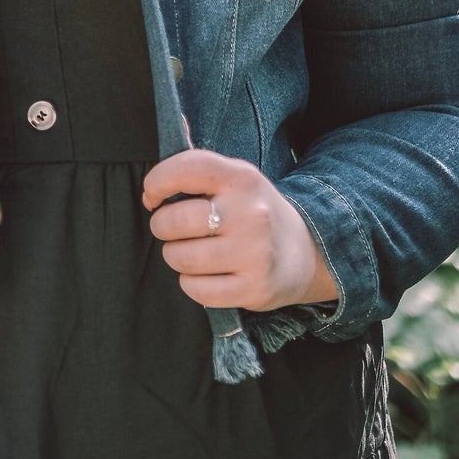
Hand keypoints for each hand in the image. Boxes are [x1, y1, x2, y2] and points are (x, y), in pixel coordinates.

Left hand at [141, 149, 338, 312]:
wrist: (308, 251)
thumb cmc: (254, 212)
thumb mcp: (237, 180)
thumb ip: (197, 177)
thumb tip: (150, 197)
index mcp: (242, 179)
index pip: (186, 169)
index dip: (157, 181)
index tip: (152, 196)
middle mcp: (251, 213)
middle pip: (174, 221)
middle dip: (162, 227)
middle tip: (175, 229)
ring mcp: (255, 253)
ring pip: (180, 258)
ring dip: (176, 256)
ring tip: (193, 251)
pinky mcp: (254, 289)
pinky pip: (195, 289)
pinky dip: (191, 283)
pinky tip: (206, 273)